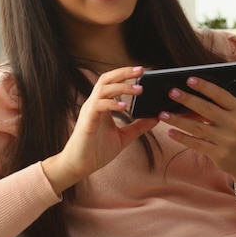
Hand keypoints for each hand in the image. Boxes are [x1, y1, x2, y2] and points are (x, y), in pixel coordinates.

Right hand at [42, 66, 158, 194]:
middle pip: (106, 79)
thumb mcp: (123, 137)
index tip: (142, 71)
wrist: (79, 166)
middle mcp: (94, 104)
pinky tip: (124, 106)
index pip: (112, 82)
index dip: (125, 75)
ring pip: (103, 89)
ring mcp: (90, 111)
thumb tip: (155, 117)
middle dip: (123, 73)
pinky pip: (98, 106)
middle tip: (141, 70)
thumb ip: (138, 126)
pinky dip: (111, 104)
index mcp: (102, 105)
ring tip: (139, 89)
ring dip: (121, 87)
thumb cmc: (97, 151)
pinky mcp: (87, 121)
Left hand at [159, 76, 235, 193]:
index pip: (221, 95)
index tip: (189, 79)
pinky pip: (197, 144)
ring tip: (162, 114)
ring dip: (178, 120)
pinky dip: (182, 137)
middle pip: (207, 109)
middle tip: (171, 92)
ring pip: (198, 128)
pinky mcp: (220, 154)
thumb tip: (186, 93)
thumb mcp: (232, 116)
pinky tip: (170, 132)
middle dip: (188, 100)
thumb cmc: (232, 130)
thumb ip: (216, 105)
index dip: (205, 86)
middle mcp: (235, 124)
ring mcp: (228, 140)